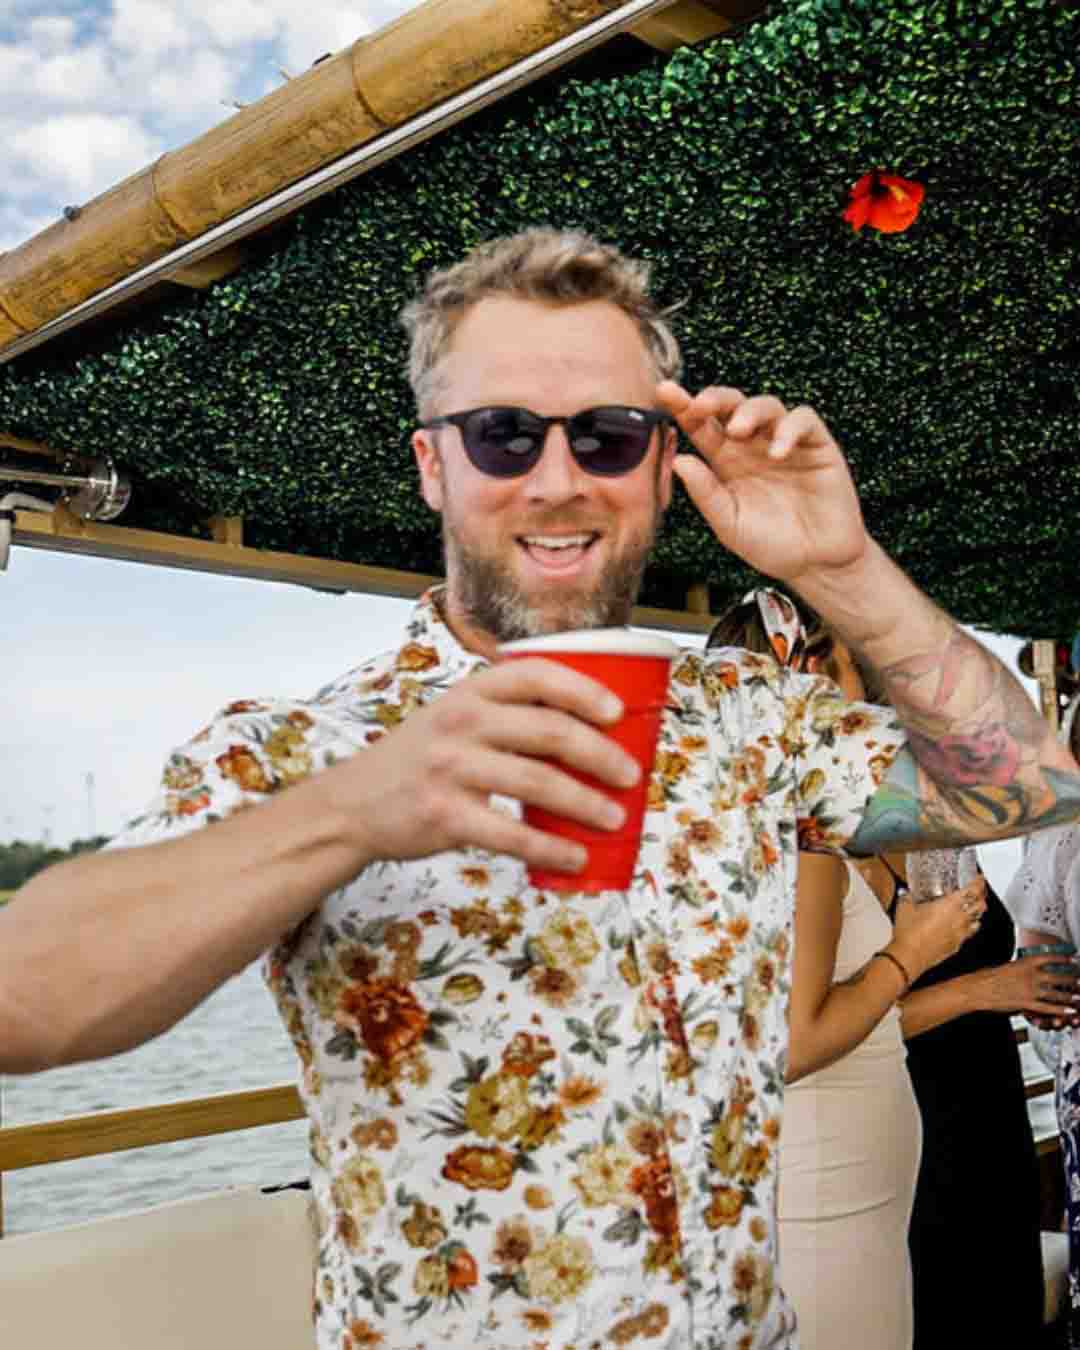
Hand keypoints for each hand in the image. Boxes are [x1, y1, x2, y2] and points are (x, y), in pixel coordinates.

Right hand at [319, 657, 639, 874]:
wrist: (353, 804)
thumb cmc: (420, 759)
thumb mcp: (455, 717)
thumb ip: (508, 716)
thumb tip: (591, 734)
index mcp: (471, 692)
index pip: (537, 675)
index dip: (584, 690)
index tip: (618, 712)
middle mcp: (461, 723)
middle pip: (549, 731)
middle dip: (600, 755)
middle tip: (631, 775)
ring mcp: (450, 769)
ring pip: (537, 783)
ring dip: (586, 803)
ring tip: (616, 818)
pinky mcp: (444, 815)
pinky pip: (510, 833)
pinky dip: (550, 848)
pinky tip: (575, 857)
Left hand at [658, 380, 867, 585]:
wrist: (815, 563)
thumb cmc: (770, 545)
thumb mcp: (729, 524)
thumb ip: (706, 493)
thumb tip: (678, 461)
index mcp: (725, 461)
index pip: (701, 426)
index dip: (683, 407)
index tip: (664, 394)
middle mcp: (753, 446)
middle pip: (732, 405)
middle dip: (715, 398)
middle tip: (700, 405)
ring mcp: (785, 442)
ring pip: (767, 405)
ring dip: (749, 411)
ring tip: (738, 430)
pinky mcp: (817, 446)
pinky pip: (804, 421)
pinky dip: (789, 429)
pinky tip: (778, 453)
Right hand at [891, 877, 986, 979]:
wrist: (910, 957)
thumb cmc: (910, 933)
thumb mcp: (904, 908)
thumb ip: (907, 897)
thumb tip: (905, 893)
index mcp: (949, 905)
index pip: (972, 891)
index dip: (978, 882)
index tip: (978, 878)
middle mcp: (959, 919)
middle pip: (980, 905)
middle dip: (982, 896)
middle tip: (978, 891)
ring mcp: (960, 934)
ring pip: (978, 920)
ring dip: (978, 912)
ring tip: (973, 907)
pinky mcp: (957, 945)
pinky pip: (969, 934)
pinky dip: (969, 927)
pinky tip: (963, 926)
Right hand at [975, 954, 1079, 1022]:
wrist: (977, 989)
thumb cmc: (988, 978)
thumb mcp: (1008, 967)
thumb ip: (1022, 970)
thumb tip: (1030, 971)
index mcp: (1025, 963)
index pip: (1050, 958)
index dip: (1064, 959)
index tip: (1074, 959)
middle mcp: (1031, 975)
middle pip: (1059, 977)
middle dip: (1073, 980)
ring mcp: (1030, 990)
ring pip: (1057, 994)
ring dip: (1071, 996)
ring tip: (1079, 997)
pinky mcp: (1027, 1004)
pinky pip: (1049, 1007)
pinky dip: (1062, 1010)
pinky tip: (1071, 1010)